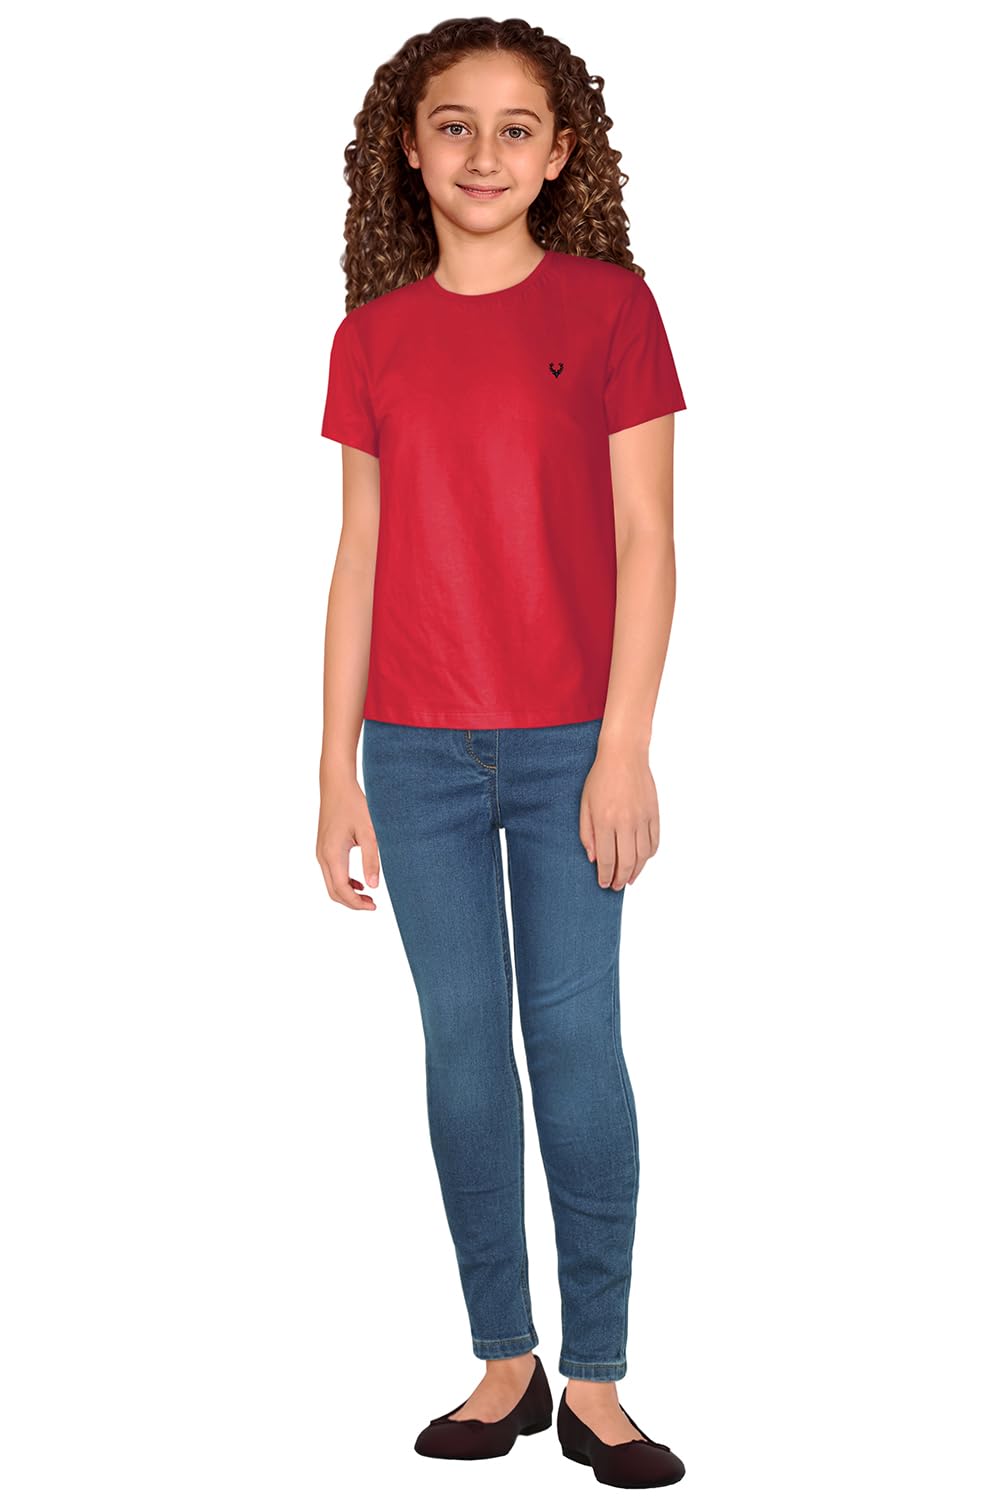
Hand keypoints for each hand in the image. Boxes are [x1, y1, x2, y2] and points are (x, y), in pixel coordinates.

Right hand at [316, 768, 380, 909]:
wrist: (336, 785)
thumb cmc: (354, 804)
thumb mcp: (369, 832)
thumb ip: (371, 859)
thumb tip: (374, 886)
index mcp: (333, 854)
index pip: (342, 889)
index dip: (357, 903)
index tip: (374, 906)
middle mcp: (322, 856)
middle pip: (334, 891)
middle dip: (352, 903)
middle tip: (373, 905)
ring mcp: (321, 852)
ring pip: (331, 883)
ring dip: (348, 893)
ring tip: (368, 896)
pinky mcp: (323, 848)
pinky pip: (331, 873)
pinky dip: (344, 883)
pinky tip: (360, 882)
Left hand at [579, 744, 659, 889]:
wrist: (624, 755)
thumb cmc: (601, 777)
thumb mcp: (584, 804)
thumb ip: (586, 833)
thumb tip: (593, 858)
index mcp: (605, 821)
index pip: (606, 858)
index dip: (605, 875)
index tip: (603, 883)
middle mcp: (625, 823)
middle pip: (626, 862)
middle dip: (620, 879)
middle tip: (616, 887)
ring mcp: (642, 819)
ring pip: (643, 856)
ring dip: (636, 872)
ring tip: (629, 879)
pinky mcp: (654, 814)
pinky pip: (654, 842)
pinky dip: (649, 856)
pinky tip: (642, 860)